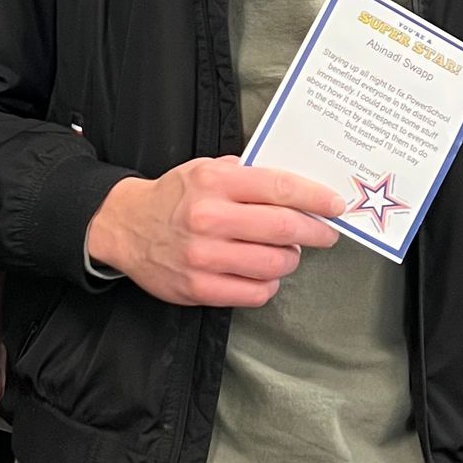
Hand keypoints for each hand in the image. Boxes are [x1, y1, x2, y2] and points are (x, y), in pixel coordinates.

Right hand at [85, 157, 343, 308]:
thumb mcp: (206, 169)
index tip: (337, 205)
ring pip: (274, 264)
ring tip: (286, 253)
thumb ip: (247, 175)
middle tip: (325, 234)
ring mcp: (203, 256)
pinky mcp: (198, 288)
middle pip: (284, 228)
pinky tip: (263, 274)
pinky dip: (268, 284)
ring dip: (290, 259)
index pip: (280, 188)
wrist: (125, 226)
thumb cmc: (175, 196)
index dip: (316, 198)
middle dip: (316, 232)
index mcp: (215, 182)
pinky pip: (255, 293)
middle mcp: (209, 218)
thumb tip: (298, 187)